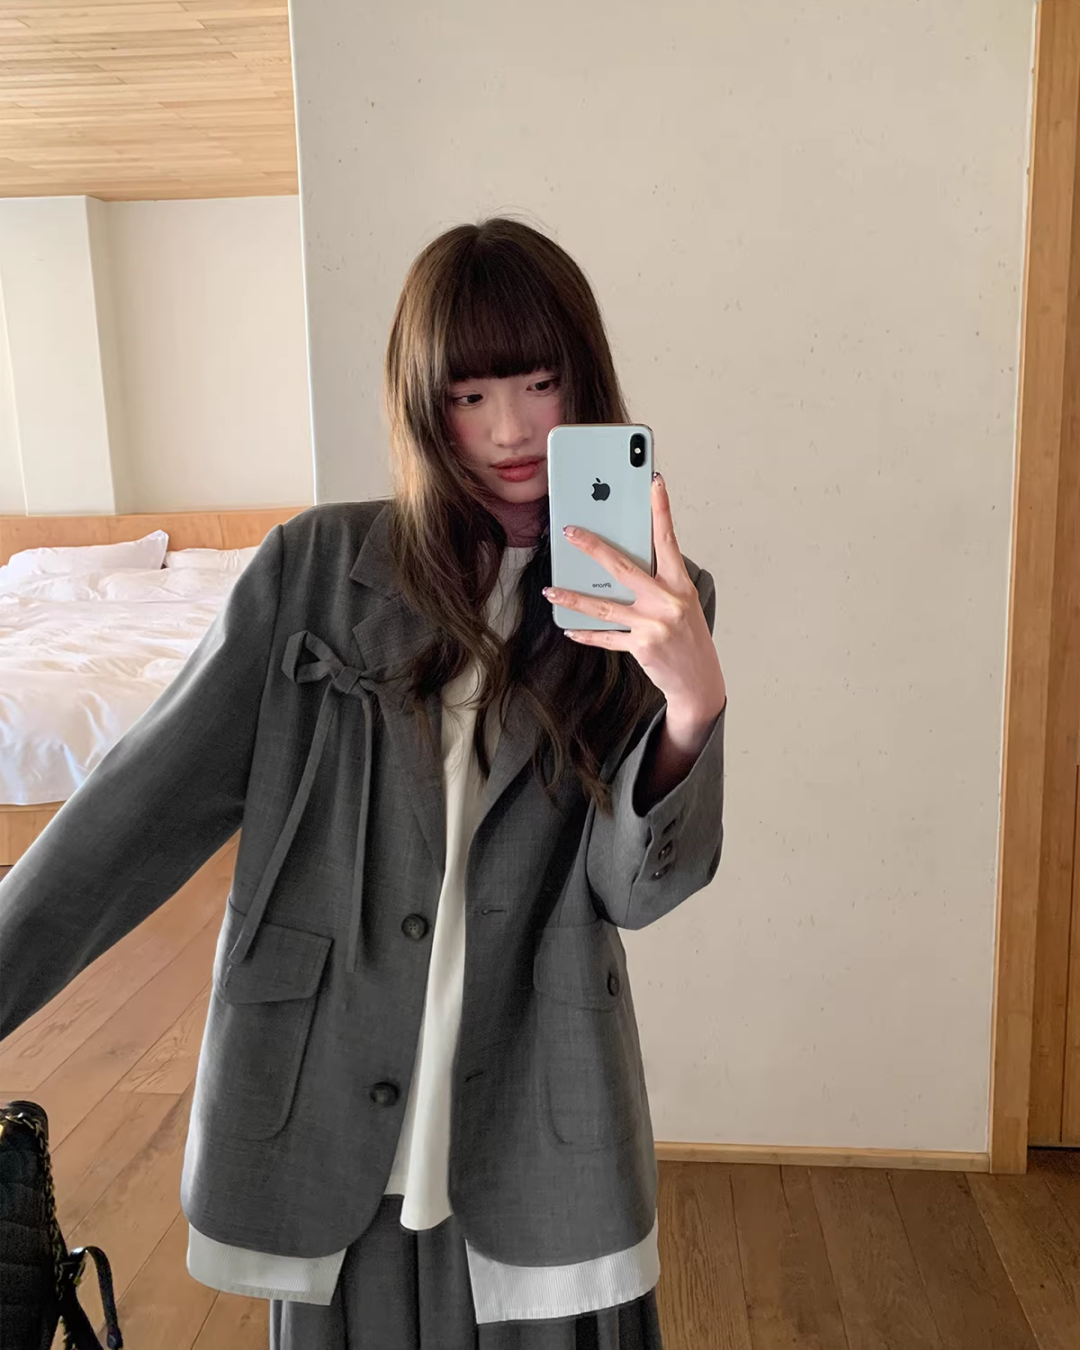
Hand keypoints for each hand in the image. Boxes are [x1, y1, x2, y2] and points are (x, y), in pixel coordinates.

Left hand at [542, 472, 726, 731]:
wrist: (699, 681)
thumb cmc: (688, 636)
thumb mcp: (682, 602)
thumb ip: (658, 582)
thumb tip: (617, 563)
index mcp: (680, 584)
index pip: (667, 539)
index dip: (660, 509)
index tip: (653, 482)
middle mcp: (667, 601)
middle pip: (622, 567)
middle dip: (592, 546)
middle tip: (569, 531)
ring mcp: (653, 624)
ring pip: (604, 606)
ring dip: (573, 597)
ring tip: (551, 589)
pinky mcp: (641, 646)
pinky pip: (606, 637)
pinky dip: (586, 633)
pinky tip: (569, 627)